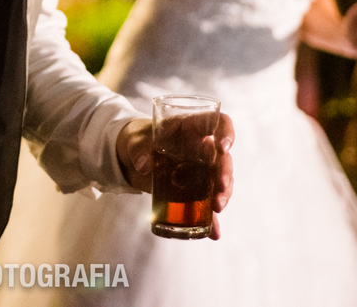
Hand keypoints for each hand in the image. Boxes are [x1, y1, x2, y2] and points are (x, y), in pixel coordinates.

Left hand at [116, 112, 234, 239]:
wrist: (130, 158)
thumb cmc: (137, 139)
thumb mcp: (134, 140)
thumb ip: (138, 148)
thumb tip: (143, 164)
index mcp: (191, 128)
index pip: (219, 122)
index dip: (226, 132)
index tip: (223, 148)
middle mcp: (202, 148)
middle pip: (223, 158)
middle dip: (225, 174)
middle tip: (219, 189)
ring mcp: (201, 170)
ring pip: (220, 181)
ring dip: (223, 195)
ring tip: (217, 209)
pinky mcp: (194, 190)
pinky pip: (207, 204)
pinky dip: (212, 220)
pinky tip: (214, 233)